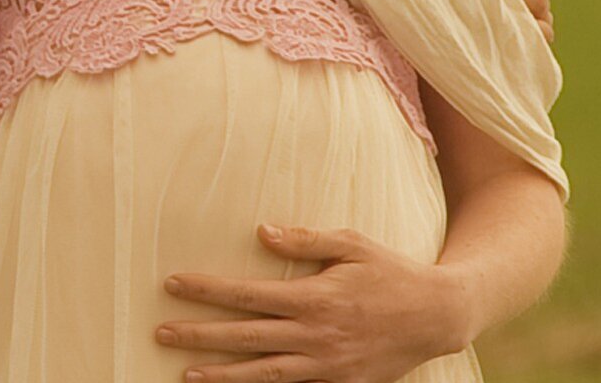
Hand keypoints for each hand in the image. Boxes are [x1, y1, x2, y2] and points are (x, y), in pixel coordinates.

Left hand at [157, 225, 473, 382]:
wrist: (439, 317)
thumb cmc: (391, 272)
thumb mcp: (352, 244)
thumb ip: (305, 240)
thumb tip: (262, 232)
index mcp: (316, 298)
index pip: (249, 295)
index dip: (208, 290)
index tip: (174, 284)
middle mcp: (318, 335)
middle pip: (247, 337)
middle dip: (200, 336)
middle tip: (160, 333)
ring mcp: (329, 366)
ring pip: (265, 374)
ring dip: (224, 375)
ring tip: (187, 375)